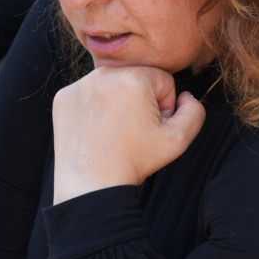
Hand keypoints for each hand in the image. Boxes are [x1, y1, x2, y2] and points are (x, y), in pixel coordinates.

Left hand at [51, 65, 204, 202]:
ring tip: (114, 131)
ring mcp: (80, 84)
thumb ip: (195, 111)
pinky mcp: (63, 96)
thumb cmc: (135, 162)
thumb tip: (185, 96)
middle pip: (136, 79)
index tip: (151, 127)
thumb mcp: (178, 140)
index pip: (163, 81)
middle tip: (133, 131)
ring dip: (118, 102)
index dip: (164, 107)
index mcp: (134, 77)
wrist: (91, 185)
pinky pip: (88, 93)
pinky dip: (94, 108)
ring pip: (112, 85)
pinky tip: (95, 130)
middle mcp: (104, 73)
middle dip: (141, 101)